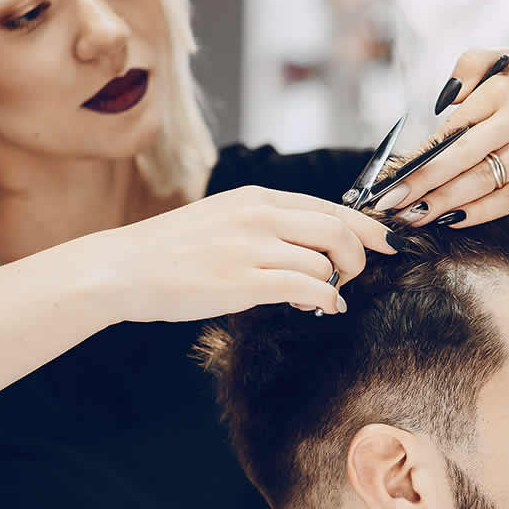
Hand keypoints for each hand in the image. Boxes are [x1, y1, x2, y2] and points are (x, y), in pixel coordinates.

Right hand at [98, 185, 395, 321]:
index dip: (366, 227)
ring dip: (335, 285)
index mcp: (256, 199)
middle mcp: (259, 216)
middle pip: (339, 231)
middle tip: (350, 278)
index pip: (330, 206)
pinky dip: (324, 301)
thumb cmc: (170, 250)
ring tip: (322, 298)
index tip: (387, 242)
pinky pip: (307, 289)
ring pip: (326, 263)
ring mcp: (251, 248)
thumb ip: (265, 224)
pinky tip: (321, 309)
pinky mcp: (242, 282)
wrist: (121, 268)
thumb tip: (311, 244)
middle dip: (357, 258)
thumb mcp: (222, 219)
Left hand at [376, 50, 508, 227]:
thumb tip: (444, 100)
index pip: (456, 123)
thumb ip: (472, 65)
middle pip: (463, 155)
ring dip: (442, 203)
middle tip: (389, 202)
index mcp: (508, 87)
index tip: (393, 173)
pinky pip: (507, 200)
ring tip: (411, 216)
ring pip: (483, 182)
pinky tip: (449, 220)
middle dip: (422, 182)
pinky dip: (476, 213)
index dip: (422, 151)